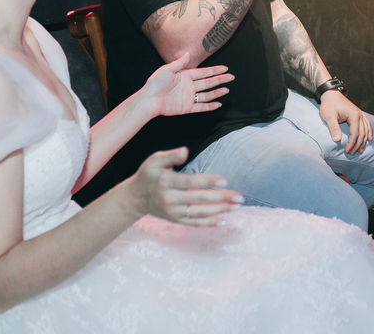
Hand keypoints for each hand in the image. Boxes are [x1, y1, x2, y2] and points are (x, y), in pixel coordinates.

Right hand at [126, 147, 241, 226]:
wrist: (134, 198)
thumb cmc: (148, 175)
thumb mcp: (154, 160)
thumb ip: (170, 155)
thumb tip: (185, 151)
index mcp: (166, 182)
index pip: (191, 182)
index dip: (208, 181)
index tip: (225, 180)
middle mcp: (169, 199)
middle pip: (199, 199)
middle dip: (221, 198)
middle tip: (239, 197)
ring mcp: (172, 212)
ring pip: (198, 213)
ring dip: (219, 211)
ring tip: (236, 206)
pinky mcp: (174, 219)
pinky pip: (193, 223)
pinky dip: (208, 223)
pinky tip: (223, 221)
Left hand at [142, 53, 233, 116]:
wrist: (148, 100)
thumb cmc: (155, 84)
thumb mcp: (167, 69)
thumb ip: (180, 63)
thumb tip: (189, 53)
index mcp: (185, 76)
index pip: (204, 72)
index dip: (215, 70)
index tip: (225, 68)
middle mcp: (189, 86)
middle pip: (208, 82)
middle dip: (220, 79)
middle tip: (231, 77)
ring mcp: (188, 97)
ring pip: (206, 94)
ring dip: (217, 92)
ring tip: (227, 90)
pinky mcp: (186, 108)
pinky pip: (201, 107)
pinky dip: (210, 106)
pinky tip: (218, 104)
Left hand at [318, 90, 372, 154]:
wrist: (331, 94)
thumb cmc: (329, 105)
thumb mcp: (329, 116)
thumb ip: (334, 128)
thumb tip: (337, 140)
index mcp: (353, 115)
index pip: (355, 133)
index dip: (352, 143)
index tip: (347, 151)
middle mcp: (359, 115)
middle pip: (362, 133)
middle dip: (357, 145)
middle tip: (352, 153)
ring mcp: (360, 114)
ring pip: (365, 130)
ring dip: (363, 141)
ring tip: (360, 150)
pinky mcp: (358, 114)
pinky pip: (366, 124)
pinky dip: (368, 132)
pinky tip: (369, 138)